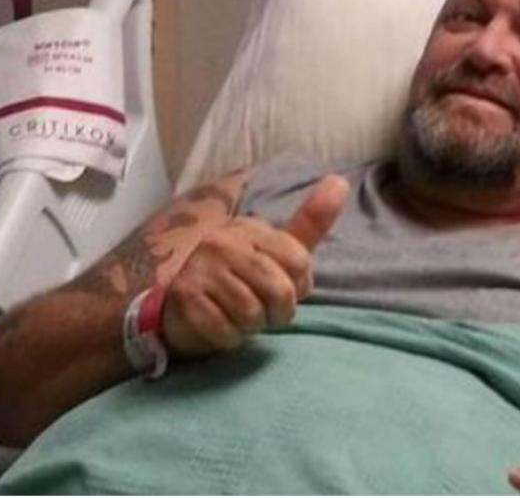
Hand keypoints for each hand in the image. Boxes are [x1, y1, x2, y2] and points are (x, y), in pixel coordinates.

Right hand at [161, 174, 349, 358]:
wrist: (178, 309)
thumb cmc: (237, 280)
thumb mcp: (276, 251)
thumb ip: (308, 223)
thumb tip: (340, 181)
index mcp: (249, 228)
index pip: (299, 261)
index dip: (299, 287)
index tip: (284, 290)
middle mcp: (223, 242)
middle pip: (281, 290)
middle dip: (278, 312)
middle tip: (263, 312)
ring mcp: (201, 268)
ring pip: (253, 313)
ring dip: (252, 326)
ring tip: (238, 317)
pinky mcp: (185, 298)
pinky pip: (227, 330)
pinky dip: (230, 338)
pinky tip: (220, 325)